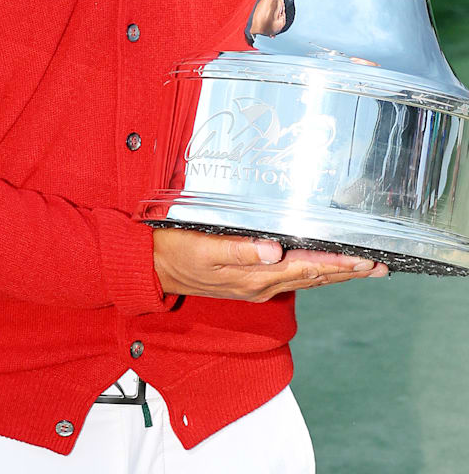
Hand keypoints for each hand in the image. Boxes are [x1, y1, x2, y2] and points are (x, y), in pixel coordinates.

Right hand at [153, 228, 386, 301]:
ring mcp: (255, 284)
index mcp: (253, 275)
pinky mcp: (249, 279)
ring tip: (363, 268)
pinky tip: (323, 267)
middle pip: (313, 277)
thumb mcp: (202, 246)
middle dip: (348, 272)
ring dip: (336, 274)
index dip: (337, 264)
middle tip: (380, 266)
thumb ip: (238, 248)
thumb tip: (275, 249)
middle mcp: (260, 283)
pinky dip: (314, 272)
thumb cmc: (174, 251)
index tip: (364, 260)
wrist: (151, 268)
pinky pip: (291, 277)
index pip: (305, 268)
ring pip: (305, 279)